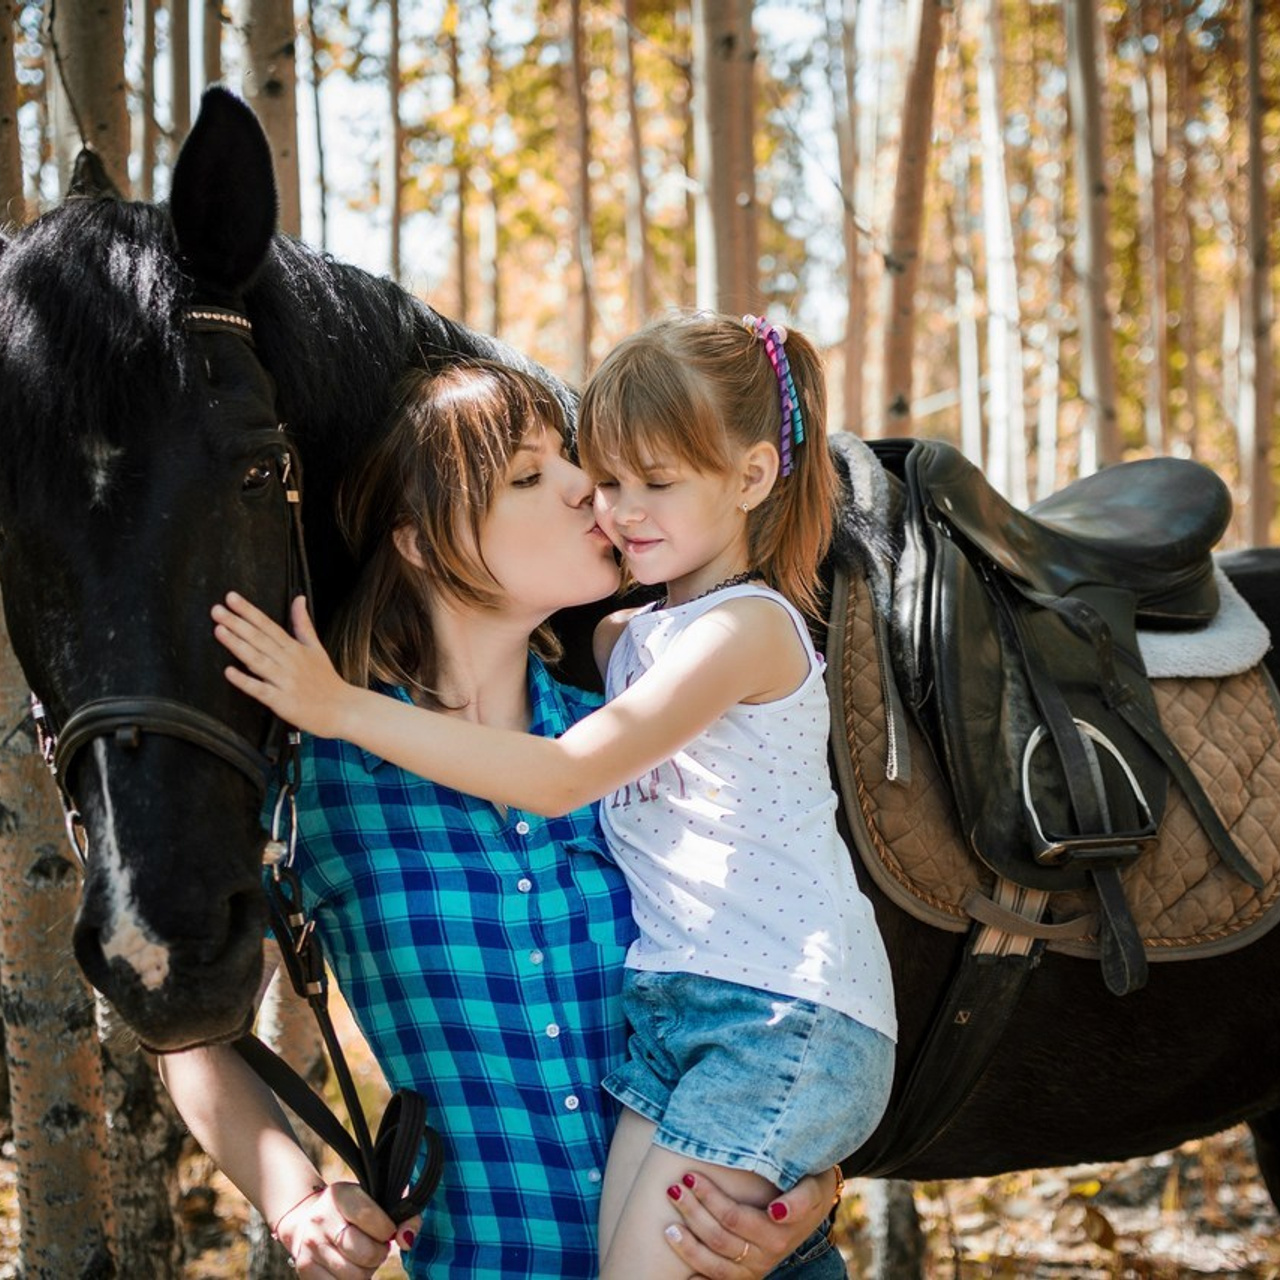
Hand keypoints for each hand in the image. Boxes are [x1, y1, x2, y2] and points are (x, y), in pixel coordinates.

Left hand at [214, 593, 352, 736]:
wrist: (344, 710)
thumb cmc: (327, 681)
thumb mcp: (317, 648)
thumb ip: (303, 624)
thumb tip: (299, 599)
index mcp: (295, 649)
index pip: (268, 625)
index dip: (249, 612)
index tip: (231, 598)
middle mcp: (289, 662)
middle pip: (260, 639)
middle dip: (237, 623)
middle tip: (217, 610)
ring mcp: (285, 681)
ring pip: (258, 660)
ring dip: (238, 645)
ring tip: (220, 631)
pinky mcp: (282, 701)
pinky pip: (260, 690)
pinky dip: (245, 681)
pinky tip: (229, 672)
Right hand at [273, 1182, 418, 1279]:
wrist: (307, 1221)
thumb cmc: (353, 1212)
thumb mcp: (375, 1200)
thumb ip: (403, 1215)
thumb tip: (407, 1241)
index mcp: (340, 1195)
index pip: (369, 1217)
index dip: (386, 1230)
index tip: (387, 1231)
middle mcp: (321, 1219)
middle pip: (364, 1253)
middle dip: (378, 1254)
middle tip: (376, 1247)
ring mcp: (310, 1246)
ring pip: (354, 1276)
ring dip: (366, 1272)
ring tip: (362, 1258)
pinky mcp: (305, 1269)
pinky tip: (348, 1268)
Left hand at [664, 1165, 837, 1278]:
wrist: (816, 1201)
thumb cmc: (809, 1183)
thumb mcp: (814, 1187)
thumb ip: (802, 1199)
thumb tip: (777, 1212)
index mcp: (780, 1233)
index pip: (735, 1217)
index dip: (710, 1199)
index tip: (691, 1177)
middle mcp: (767, 1254)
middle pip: (720, 1237)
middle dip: (693, 1211)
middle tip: (675, 1185)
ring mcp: (756, 1267)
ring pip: (715, 1263)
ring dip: (688, 1246)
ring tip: (667, 1226)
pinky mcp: (747, 1276)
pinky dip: (697, 1274)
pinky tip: (680, 1269)